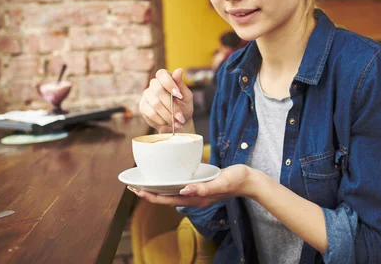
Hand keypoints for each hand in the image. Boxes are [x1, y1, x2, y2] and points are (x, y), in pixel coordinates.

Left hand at [128, 165, 262, 207]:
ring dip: (156, 190)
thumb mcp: (220, 182)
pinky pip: (179, 188)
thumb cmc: (236, 180)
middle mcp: (194, 198)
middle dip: (149, 193)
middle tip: (132, 186)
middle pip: (166, 199)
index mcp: (197, 199)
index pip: (168, 200)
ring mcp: (196, 194)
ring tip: (143, 183)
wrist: (248, 180)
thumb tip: (184, 191)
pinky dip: (168, 185)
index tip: (137, 190)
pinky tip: (164, 179)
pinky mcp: (199, 187)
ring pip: (171, 194)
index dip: (152, 196)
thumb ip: (203, 188)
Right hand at [139, 68, 193, 133]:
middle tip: (180, 117)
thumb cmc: (183, 107)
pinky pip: (151, 113)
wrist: (177, 123)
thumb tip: (179, 70)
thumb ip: (181, 84)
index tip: (179, 95)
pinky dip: (161, 120)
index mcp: (165, 78)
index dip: (169, 84)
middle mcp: (154, 84)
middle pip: (159, 90)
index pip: (162, 74)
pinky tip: (168, 123)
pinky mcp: (143, 106)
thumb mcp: (186, 96)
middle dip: (171, 106)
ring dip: (168, 115)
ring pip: (155, 103)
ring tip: (176, 123)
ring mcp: (147, 95)